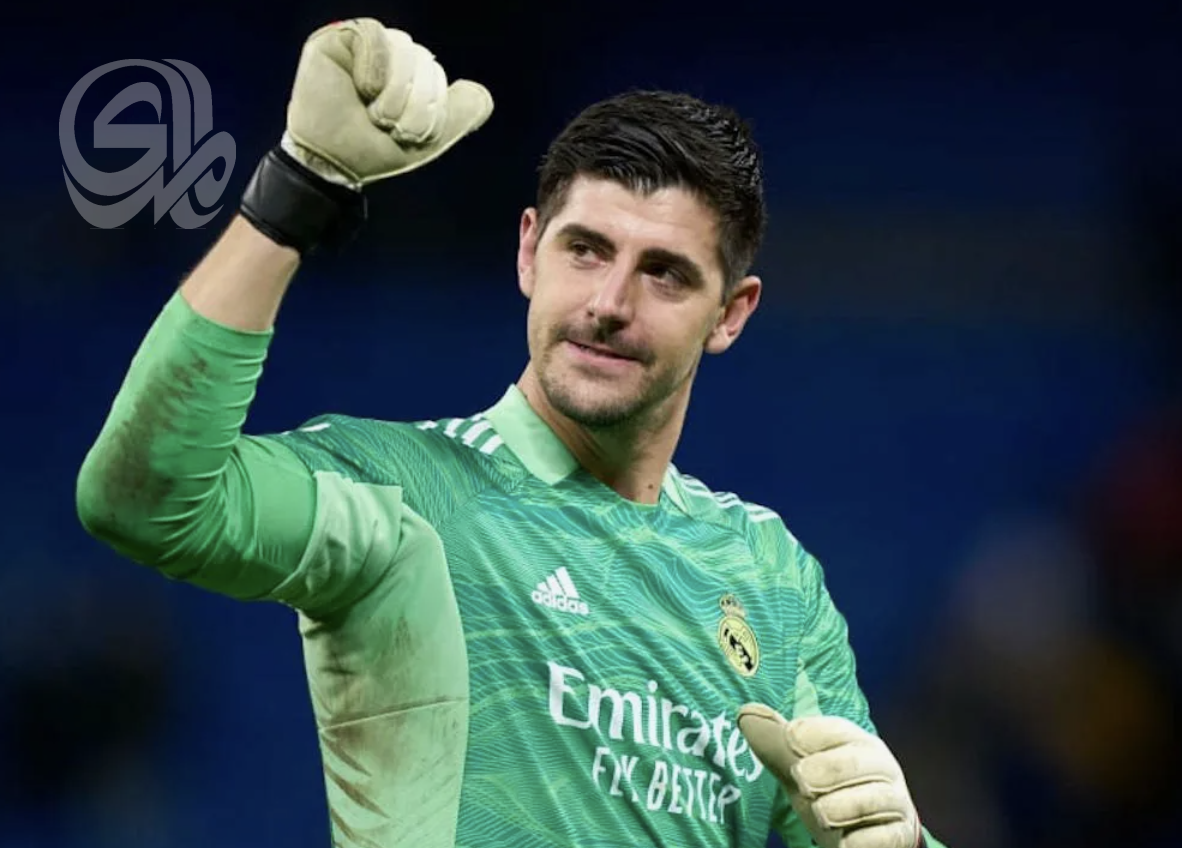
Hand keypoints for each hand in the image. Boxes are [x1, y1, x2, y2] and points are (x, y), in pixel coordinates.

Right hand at [281, 18, 492, 188]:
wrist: (332, 163)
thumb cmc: (373, 151)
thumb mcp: (429, 139)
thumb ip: (460, 114)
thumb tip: (481, 94)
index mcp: (411, 76)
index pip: (436, 75)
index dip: (430, 109)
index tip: (406, 135)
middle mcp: (390, 57)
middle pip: (424, 61)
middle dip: (414, 103)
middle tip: (389, 126)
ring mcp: (365, 46)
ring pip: (404, 49)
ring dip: (395, 90)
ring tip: (375, 113)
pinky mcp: (338, 38)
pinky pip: (374, 35)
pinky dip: (375, 67)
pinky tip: (363, 88)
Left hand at [738, 704, 921, 847]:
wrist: (868, 835)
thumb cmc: (830, 792)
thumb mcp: (800, 767)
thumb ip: (774, 741)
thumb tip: (746, 713)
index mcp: (856, 741)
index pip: (836, 729)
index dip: (809, 732)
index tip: (789, 742)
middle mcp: (881, 766)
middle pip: (854, 760)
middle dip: (825, 770)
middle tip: (801, 783)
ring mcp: (895, 800)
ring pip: (871, 798)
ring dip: (839, 807)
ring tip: (821, 814)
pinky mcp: (900, 835)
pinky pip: (884, 837)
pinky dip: (861, 841)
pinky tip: (845, 843)